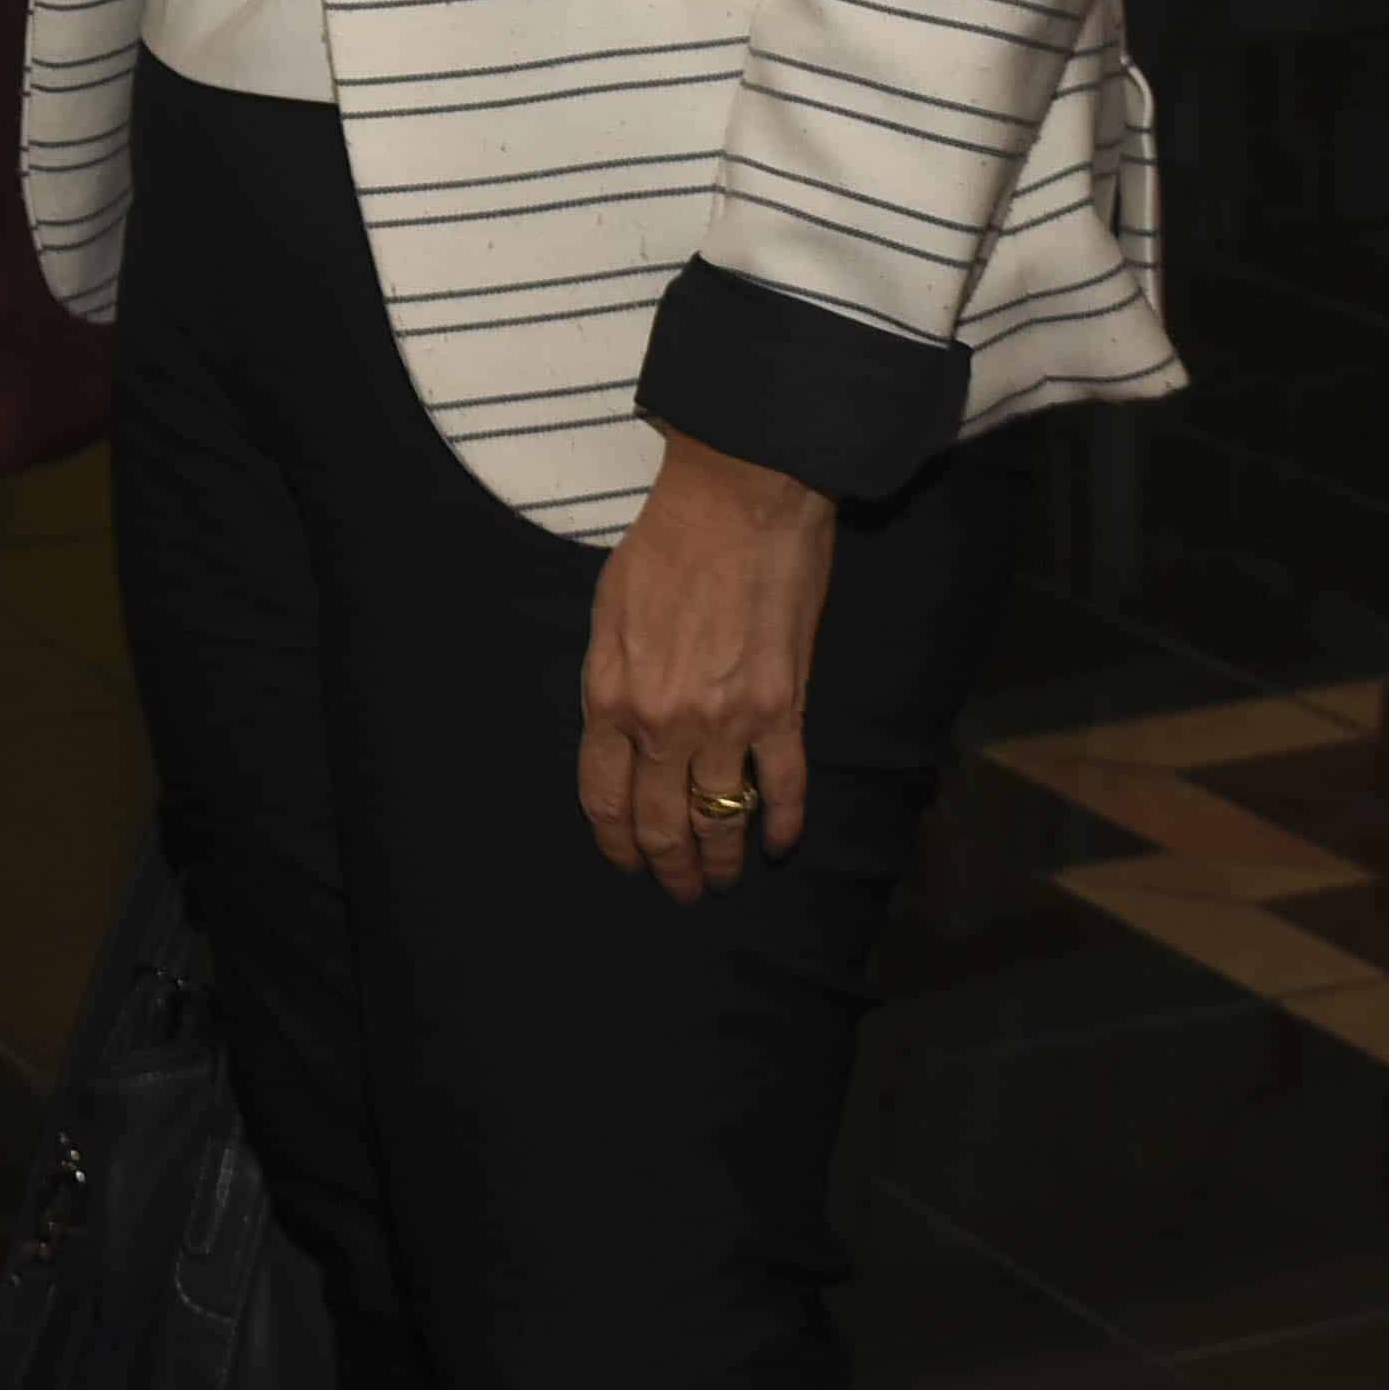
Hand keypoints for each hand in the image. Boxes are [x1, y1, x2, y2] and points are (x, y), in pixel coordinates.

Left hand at [577, 431, 840, 902]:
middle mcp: (661, 721)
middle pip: (661, 821)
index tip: (626, 861)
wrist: (739, 499)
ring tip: (723, 881)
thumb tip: (622, 730)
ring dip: (722, 860)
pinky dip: (785, 824)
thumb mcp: (609, 611)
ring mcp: (726, 720)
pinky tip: (782, 844)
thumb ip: (613, 680)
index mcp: (610, 695)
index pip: (603, 796)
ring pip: (721, 817)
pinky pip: (784, 787)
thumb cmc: (668, 543)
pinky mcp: (783, 709)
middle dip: (668, 866)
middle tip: (679, 890)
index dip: (616, 840)